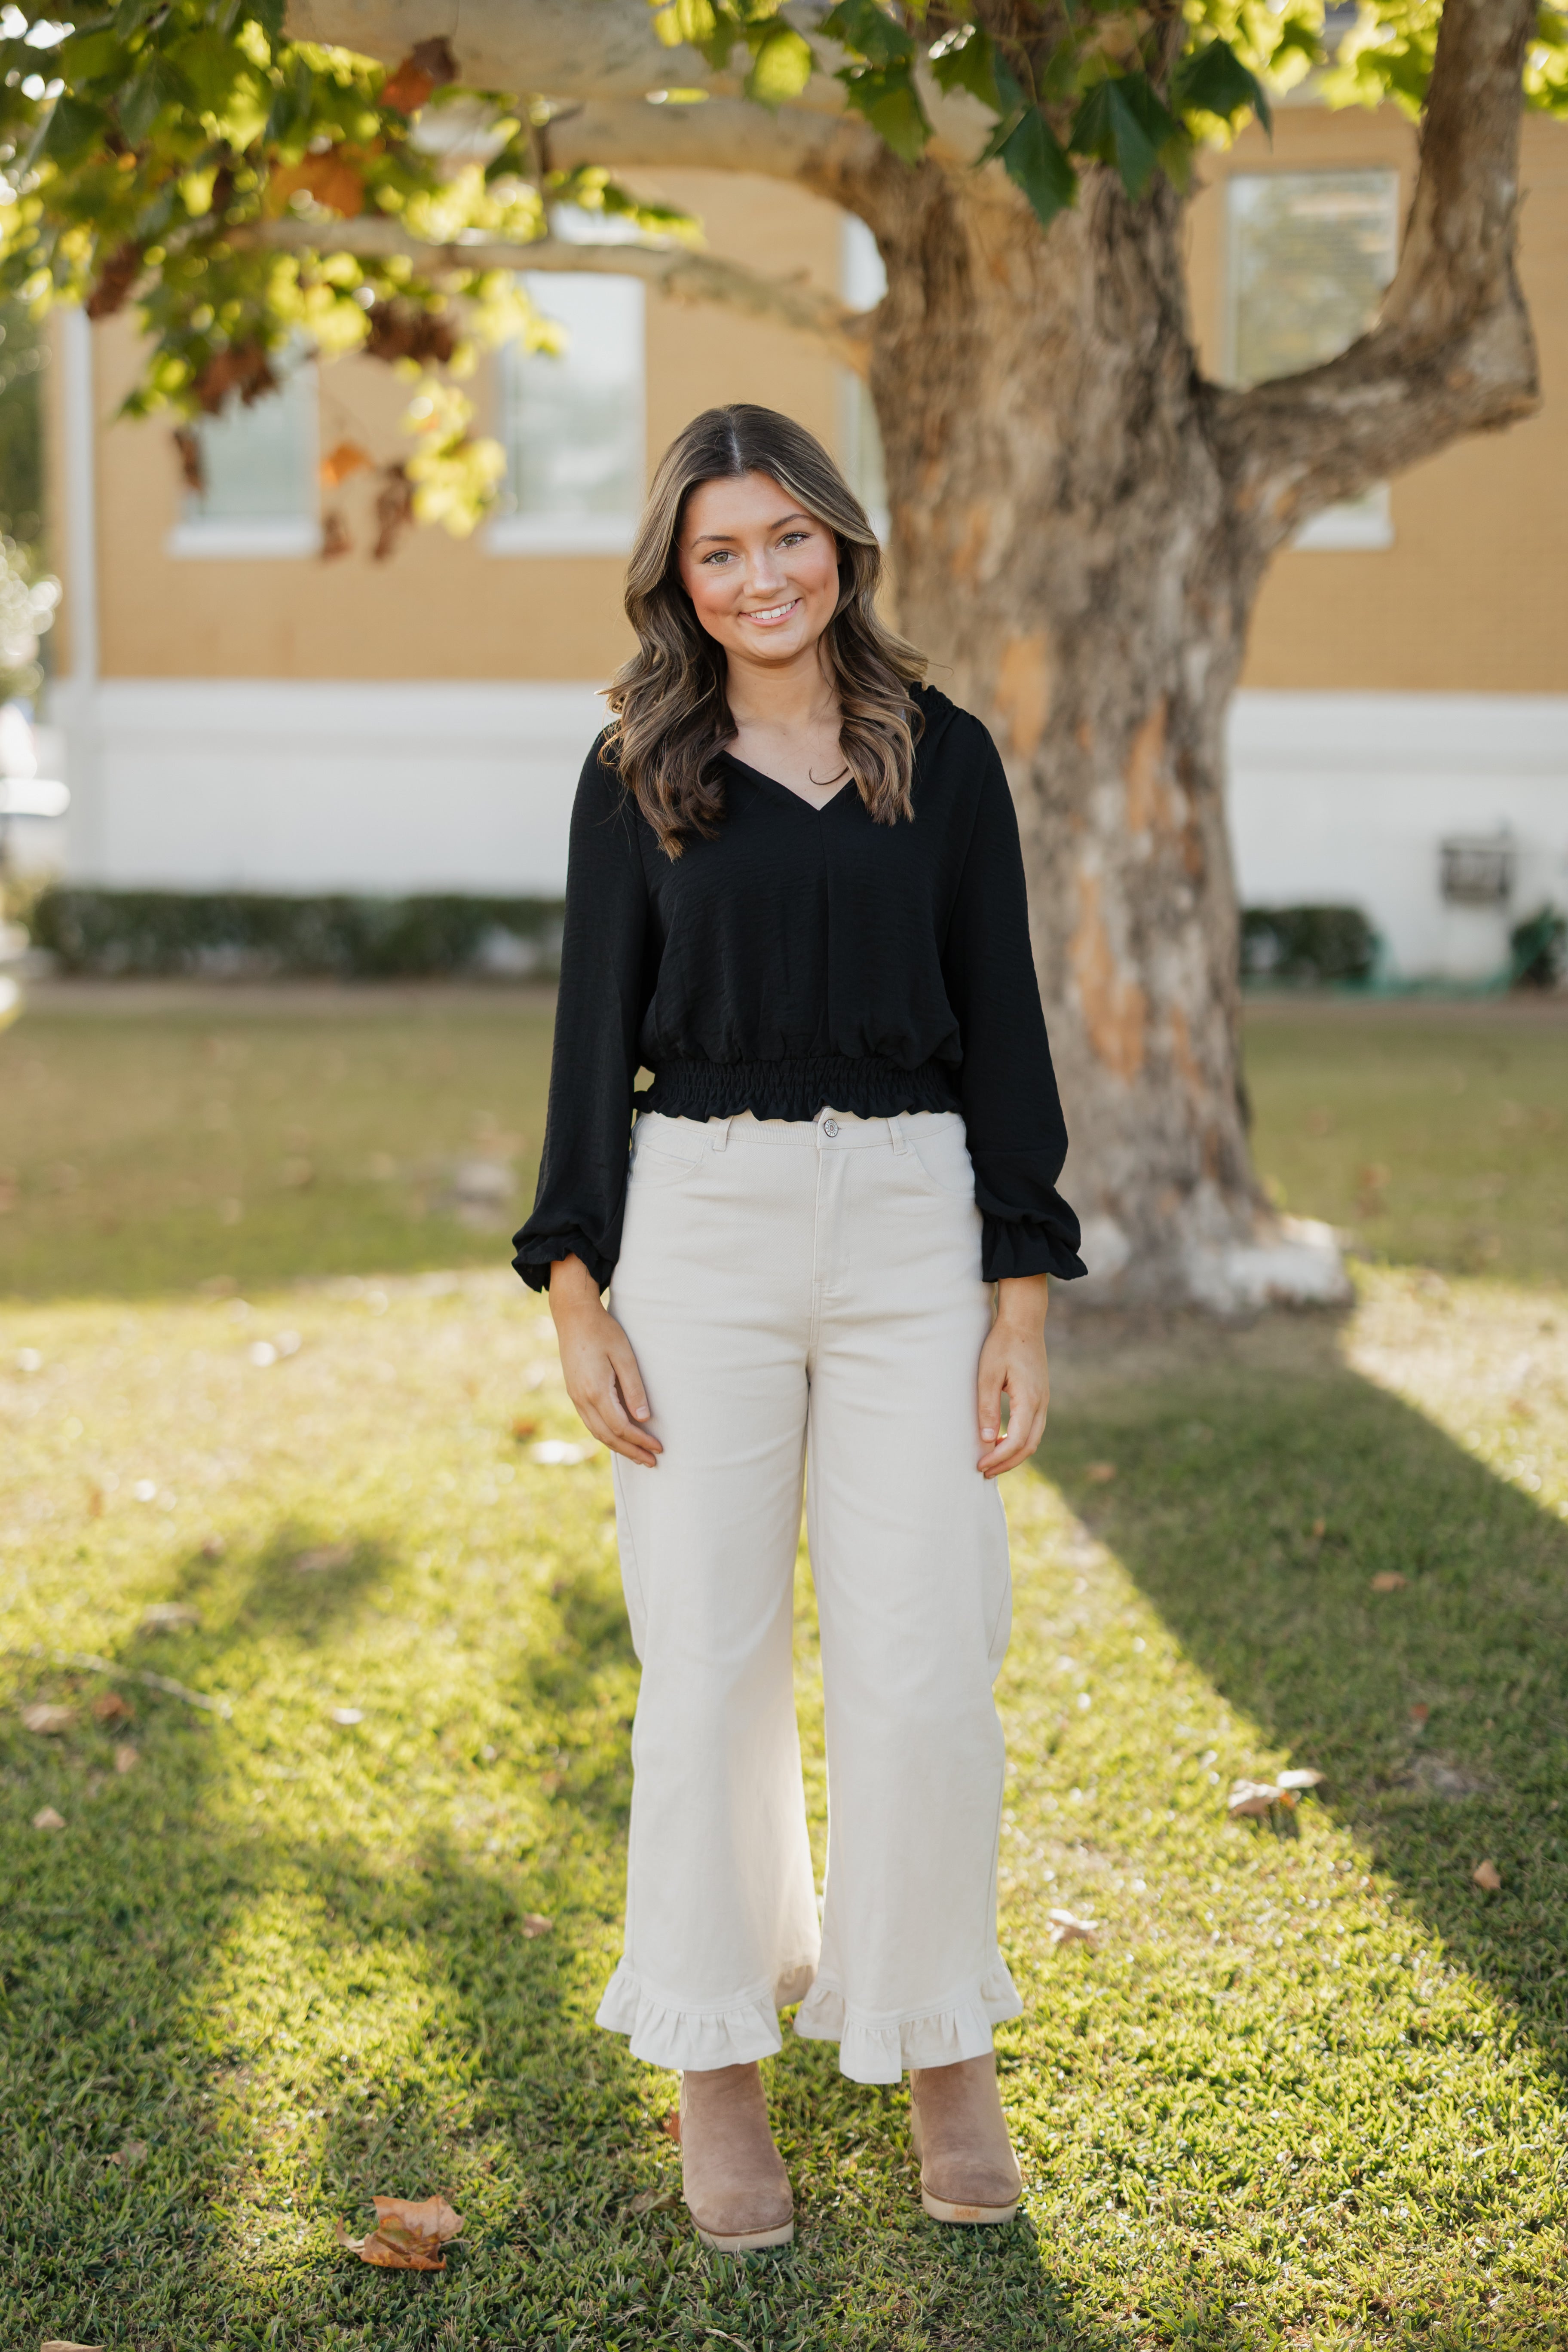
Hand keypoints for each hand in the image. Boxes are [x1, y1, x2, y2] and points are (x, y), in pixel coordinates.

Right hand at [547, 1254, 661, 1468]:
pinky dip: (606, 1434)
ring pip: (597, 1432)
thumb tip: (644, 1418)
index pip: (622, 1427)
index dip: (641, 1441)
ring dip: (619, 1447)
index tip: (659, 1449)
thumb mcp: (624, 1356)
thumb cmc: (603, 1331)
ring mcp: (575, 1397)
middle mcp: (582, 1399)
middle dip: (631, 1451)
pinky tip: (618, 1437)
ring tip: (638, 1456)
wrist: (572, 1316)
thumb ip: (634, 1388)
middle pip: (608, 1436)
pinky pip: (591, 1422)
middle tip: (652, 1462)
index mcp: (596, 1391)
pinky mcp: (574, 1392)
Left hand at [977, 1274, 1049, 1478]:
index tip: (979, 1465)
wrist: (1024, 1322)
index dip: (999, 1457)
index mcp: (1029, 1399)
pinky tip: (1001, 1441)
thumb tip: (987, 1440)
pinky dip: (1019, 1441)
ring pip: (1033, 1439)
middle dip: (1006, 1463)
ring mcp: (1044, 1401)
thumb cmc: (1001, 1345)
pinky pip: (1033, 1428)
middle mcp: (1041, 1404)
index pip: (1016, 1440)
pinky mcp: (1041, 1397)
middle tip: (984, 1472)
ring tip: (991, 1462)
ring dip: (1013, 1454)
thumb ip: (988, 1407)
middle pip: (1028, 1446)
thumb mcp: (987, 1374)